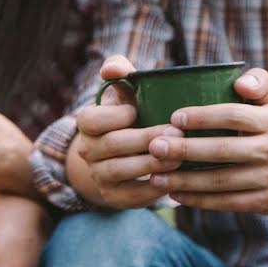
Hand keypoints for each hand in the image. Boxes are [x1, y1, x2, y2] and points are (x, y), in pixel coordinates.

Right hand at [75, 55, 182, 208]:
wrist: (126, 154)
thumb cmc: (132, 113)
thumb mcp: (125, 92)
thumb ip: (120, 73)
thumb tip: (111, 69)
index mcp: (87, 123)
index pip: (91, 119)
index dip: (114, 116)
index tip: (136, 111)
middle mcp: (87, 150)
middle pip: (112, 145)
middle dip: (146, 139)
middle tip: (177, 133)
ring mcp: (99, 176)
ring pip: (121, 170)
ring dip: (152, 162)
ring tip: (180, 156)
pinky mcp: (114, 197)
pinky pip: (132, 195)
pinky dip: (154, 187)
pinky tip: (176, 177)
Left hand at [146, 68, 267, 215]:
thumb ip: (259, 83)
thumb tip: (239, 81)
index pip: (233, 116)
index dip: (203, 116)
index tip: (174, 118)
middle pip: (223, 150)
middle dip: (185, 149)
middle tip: (155, 147)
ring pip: (221, 181)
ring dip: (185, 180)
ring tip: (156, 176)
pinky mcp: (267, 202)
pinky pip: (227, 202)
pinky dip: (199, 200)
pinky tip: (175, 194)